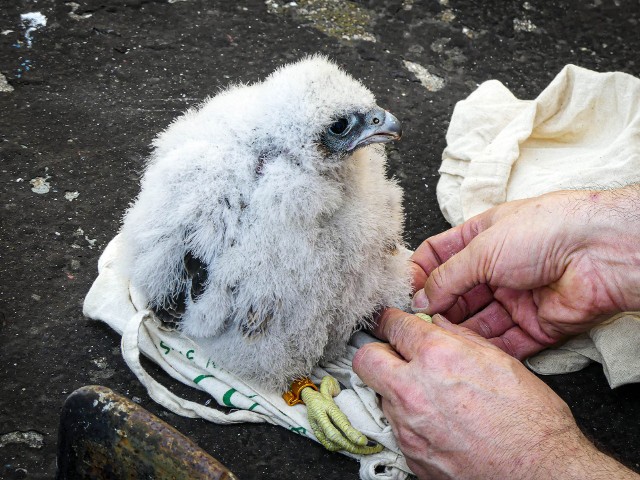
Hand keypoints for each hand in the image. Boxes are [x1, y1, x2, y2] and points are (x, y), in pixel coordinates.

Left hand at [353, 309, 637, 479]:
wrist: (541, 474)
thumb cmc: (532, 421)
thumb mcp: (502, 362)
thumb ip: (460, 337)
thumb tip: (438, 324)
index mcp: (437, 358)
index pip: (392, 325)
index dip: (393, 320)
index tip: (395, 322)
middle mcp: (414, 392)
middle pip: (365, 359)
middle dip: (378, 351)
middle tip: (396, 353)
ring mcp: (408, 427)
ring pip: (380, 394)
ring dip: (396, 387)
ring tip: (428, 392)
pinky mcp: (410, 454)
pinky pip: (396, 425)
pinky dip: (409, 418)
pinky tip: (436, 419)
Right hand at [410, 186, 639, 358]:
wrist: (600, 251)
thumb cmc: (548, 230)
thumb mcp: (482, 248)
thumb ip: (448, 277)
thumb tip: (422, 297)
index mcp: (483, 238)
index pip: (439, 256)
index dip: (420, 272)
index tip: (404, 290)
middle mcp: (498, 268)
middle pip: (456, 292)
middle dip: (436, 305)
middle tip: (418, 318)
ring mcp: (516, 297)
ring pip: (477, 321)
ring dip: (457, 329)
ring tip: (438, 336)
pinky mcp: (535, 325)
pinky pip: (505, 342)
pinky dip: (484, 349)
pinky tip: (465, 351)